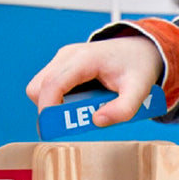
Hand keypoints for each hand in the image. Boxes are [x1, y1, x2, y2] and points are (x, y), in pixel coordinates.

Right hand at [26, 36, 162, 126]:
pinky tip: (82, 101)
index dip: (48, 109)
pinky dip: (59, 100)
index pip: (52, 84)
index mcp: (84, 59)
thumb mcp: (139, 90)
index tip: (53, 130)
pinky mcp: (62, 65)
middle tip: (74, 122)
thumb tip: (97, 121)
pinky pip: (49, 87)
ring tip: (83, 110)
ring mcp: (62, 59)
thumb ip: (123, 109)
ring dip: (55, 105)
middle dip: (50, 110)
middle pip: (39, 88)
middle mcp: (67, 56)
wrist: (139, 49)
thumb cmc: (138, 67)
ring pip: (40, 88)